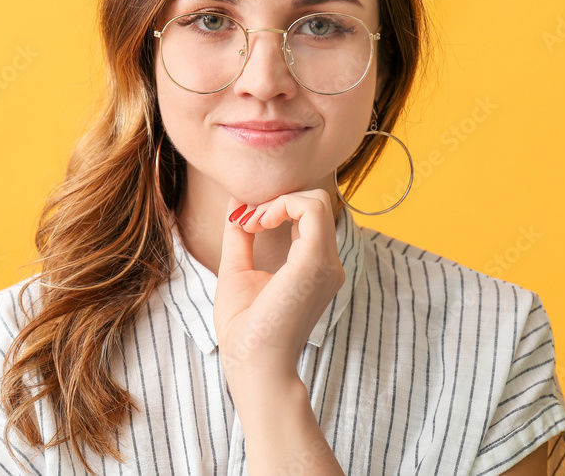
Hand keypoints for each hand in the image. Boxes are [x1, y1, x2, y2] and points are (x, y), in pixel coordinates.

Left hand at [213, 189, 345, 385]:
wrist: (252, 365)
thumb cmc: (245, 329)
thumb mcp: (238, 269)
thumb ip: (241, 234)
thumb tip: (236, 201)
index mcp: (314, 267)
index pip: (309, 214)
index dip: (275, 205)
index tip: (244, 223)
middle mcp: (328, 264)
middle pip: (316, 202)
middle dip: (277, 199)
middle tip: (248, 221)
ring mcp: (326, 264)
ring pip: (317, 200)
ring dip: (278, 201)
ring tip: (251, 223)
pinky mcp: (315, 262)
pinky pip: (311, 209)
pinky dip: (280, 205)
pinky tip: (257, 224)